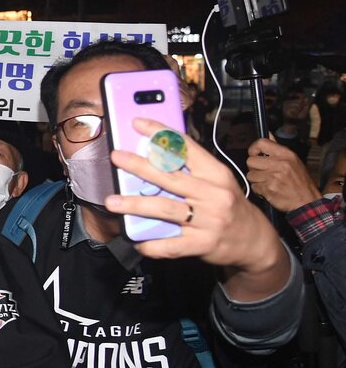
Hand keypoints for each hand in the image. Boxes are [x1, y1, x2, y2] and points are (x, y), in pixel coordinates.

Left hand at [107, 119, 289, 298]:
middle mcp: (213, 195)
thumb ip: (191, 171)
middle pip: (171, 177)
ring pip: (166, 209)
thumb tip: (152, 157)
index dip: (161, 134)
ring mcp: (209, 220)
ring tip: (112, 202)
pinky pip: (171, 245)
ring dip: (135, 205)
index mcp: (216, 174)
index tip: (138, 123)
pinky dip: (151, 244)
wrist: (255, 241)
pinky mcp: (203, 244)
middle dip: (140, 166)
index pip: (186, 149)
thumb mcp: (217, 183)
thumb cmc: (228, 206)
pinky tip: (137, 240)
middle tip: (117, 157)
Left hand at [246, 137, 319, 212]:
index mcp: (285, 154)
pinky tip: (269, 189)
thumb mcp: (292, 160)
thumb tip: (267, 133)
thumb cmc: (298, 180)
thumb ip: (276, 147)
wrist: (306, 200)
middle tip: (263, 171)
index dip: (253, 149)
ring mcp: (273, 177)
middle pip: (250, 161)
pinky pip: (254, 186)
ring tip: (268, 181)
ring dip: (256, 179)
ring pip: (250, 175)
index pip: (261, 143)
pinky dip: (259, 189)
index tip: (254, 154)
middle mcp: (279, 164)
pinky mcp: (269, 189)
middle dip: (254, 168)